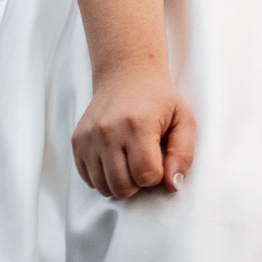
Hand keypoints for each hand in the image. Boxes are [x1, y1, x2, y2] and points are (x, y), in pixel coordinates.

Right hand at [73, 67, 195, 199]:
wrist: (126, 74)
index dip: (158, 174)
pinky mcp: (77, 142)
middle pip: (123, 187)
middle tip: (146, 161)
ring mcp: (89, 138)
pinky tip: (116, 160)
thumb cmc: (159, 99)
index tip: (160, 157)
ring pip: (104, 187)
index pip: (146, 175)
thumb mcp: (184, 119)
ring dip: (121, 182)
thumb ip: (183, 154)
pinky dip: (104, 177)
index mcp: (138, 125)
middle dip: (139, 182)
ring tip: (131, 161)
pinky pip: (88, 179)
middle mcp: (108, 132)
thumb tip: (173, 185)